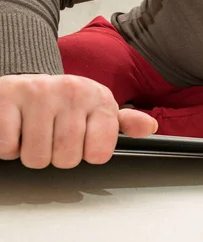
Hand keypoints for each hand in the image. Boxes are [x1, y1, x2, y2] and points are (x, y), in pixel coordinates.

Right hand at [0, 74, 157, 168]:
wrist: (27, 82)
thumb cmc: (66, 103)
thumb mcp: (99, 110)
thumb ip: (125, 123)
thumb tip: (149, 127)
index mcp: (99, 98)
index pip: (98, 155)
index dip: (85, 155)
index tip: (80, 139)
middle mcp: (72, 91)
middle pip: (66, 159)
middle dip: (56, 155)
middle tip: (52, 135)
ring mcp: (39, 92)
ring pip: (36, 158)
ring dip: (31, 153)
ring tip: (35, 132)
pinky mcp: (8, 96)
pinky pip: (9, 147)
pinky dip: (9, 147)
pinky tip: (17, 129)